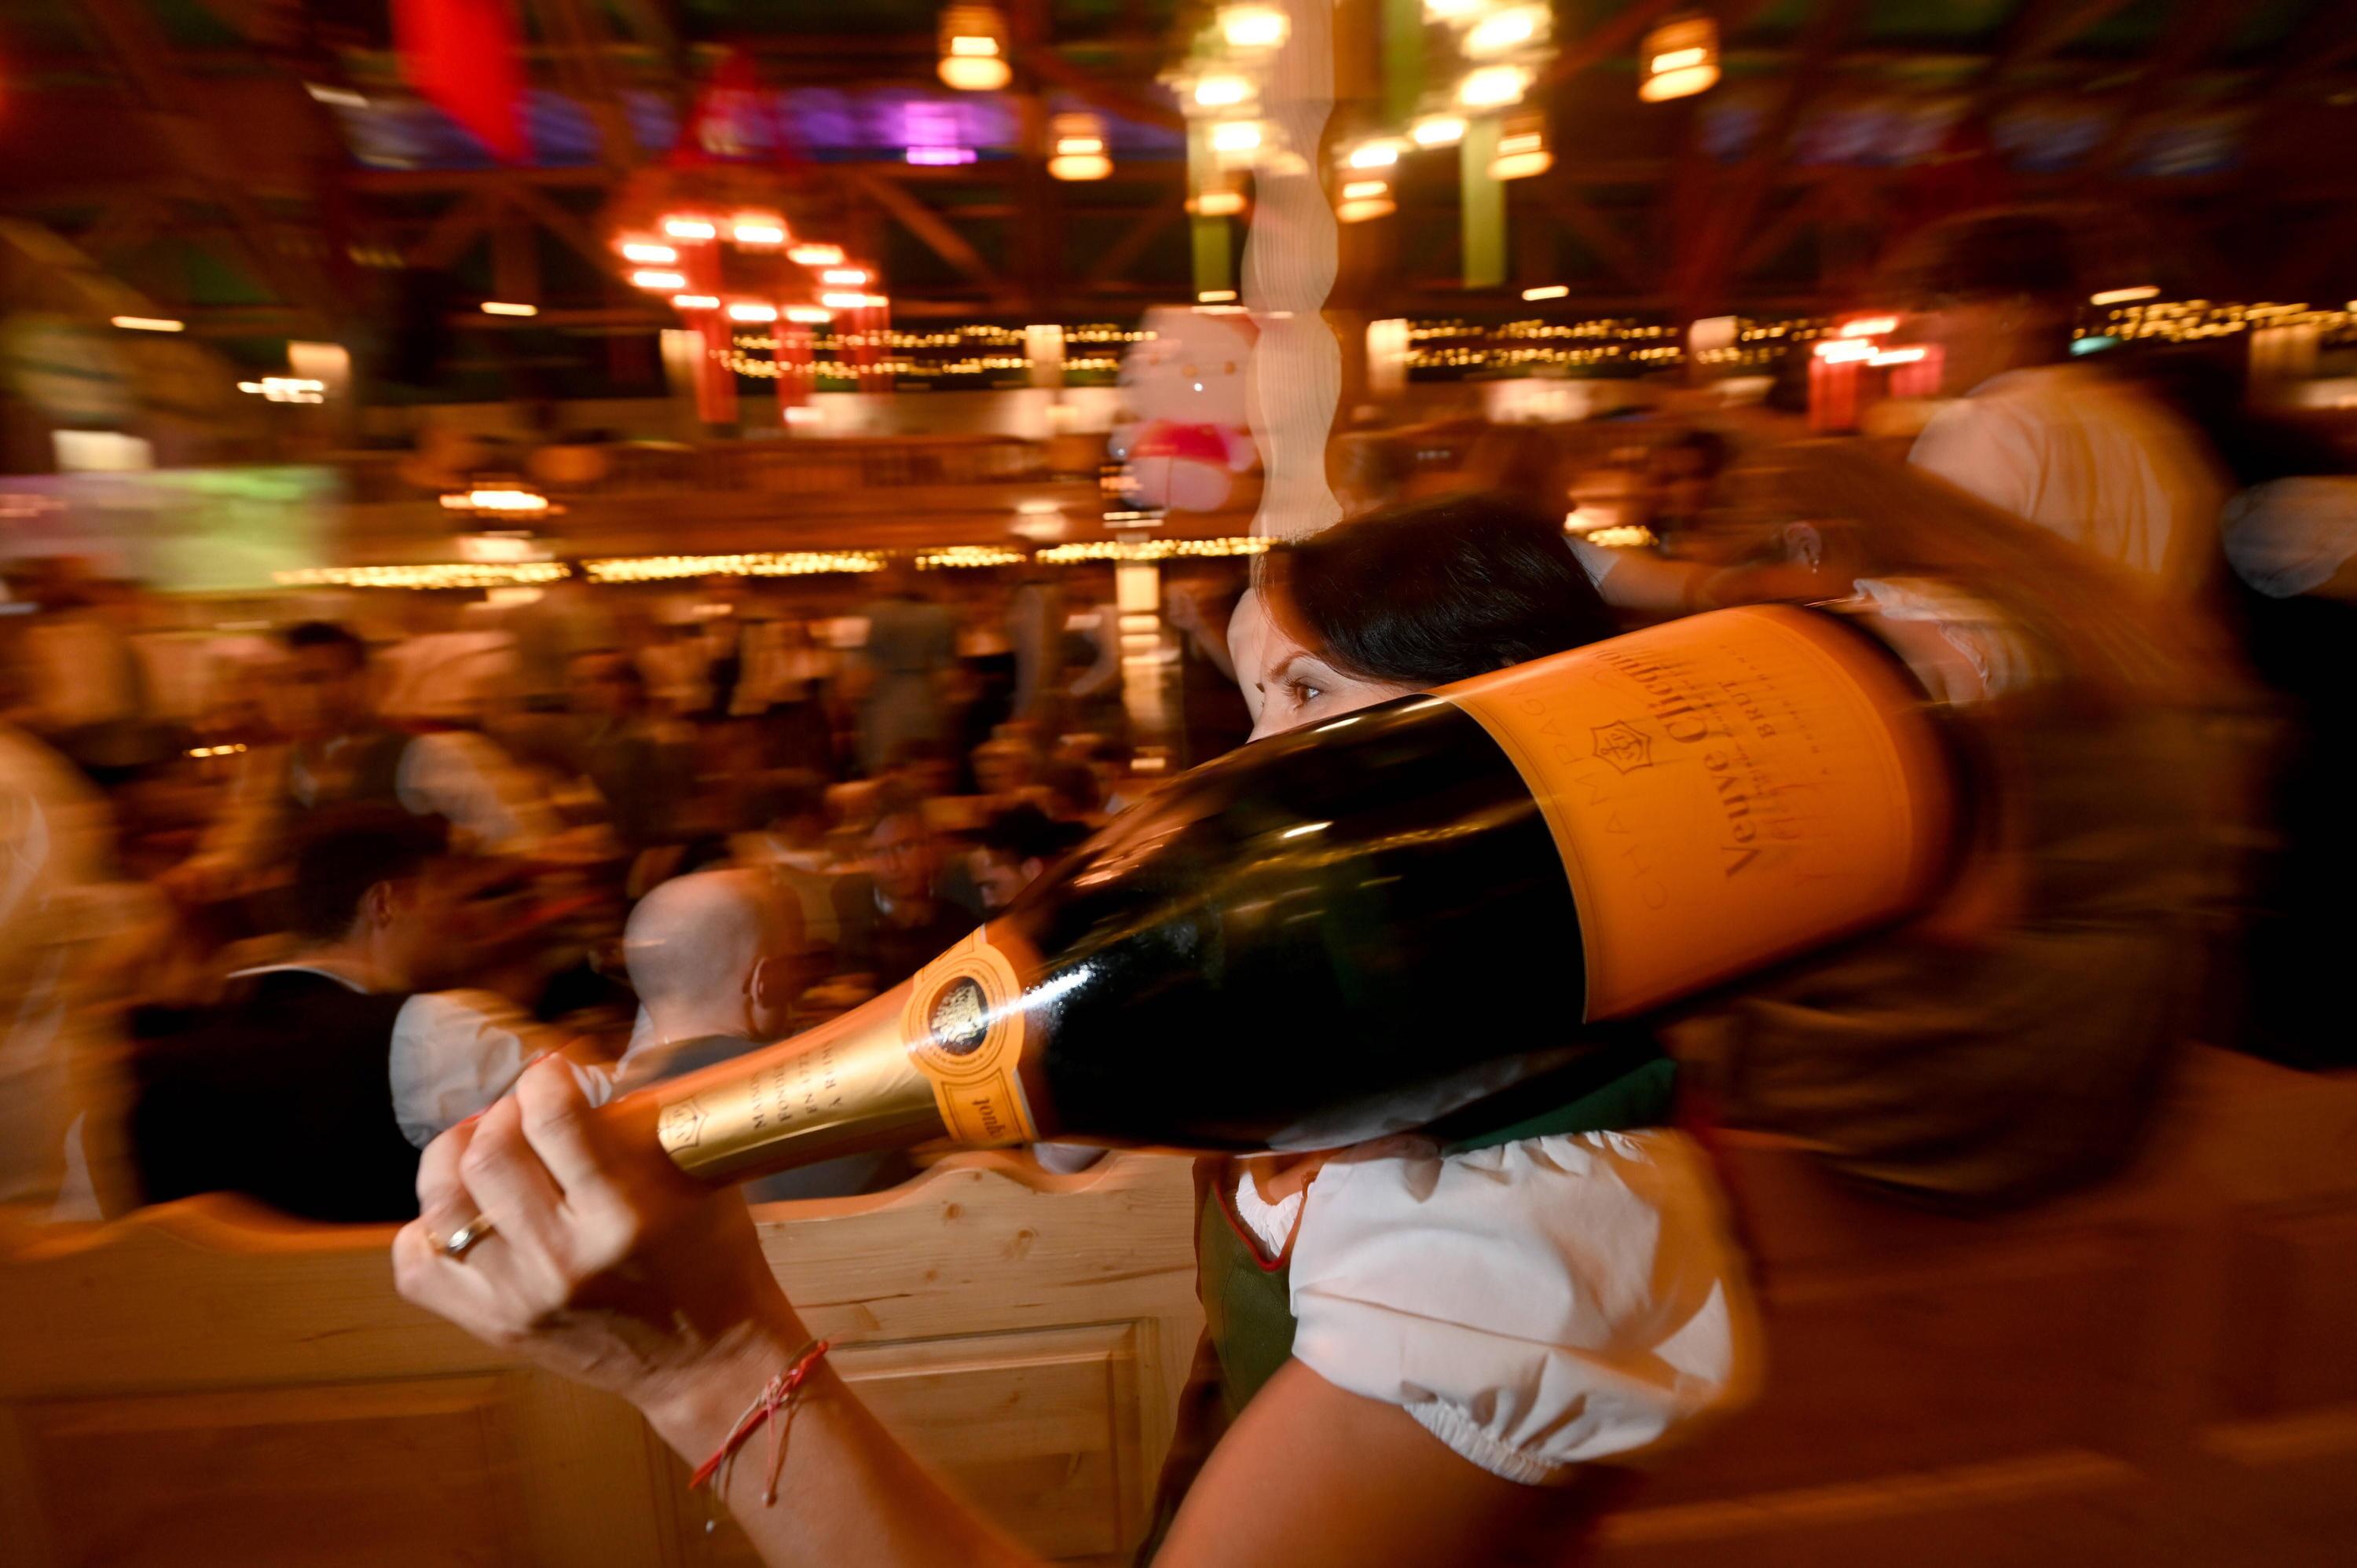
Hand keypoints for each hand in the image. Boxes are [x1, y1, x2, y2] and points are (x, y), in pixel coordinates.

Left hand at [393, 1058, 799, 1426]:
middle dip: (500, 1112)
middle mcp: (564, 1261)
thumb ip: (637, 1125)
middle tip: (521, 1110)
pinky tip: (462, 1212)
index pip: (555, 1119)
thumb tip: (578, 1075)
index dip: (545, 1078)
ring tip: (480, 1148)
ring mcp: (520, 1300)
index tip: (553, 1071)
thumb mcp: (695, 1179)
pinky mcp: (494, 1327)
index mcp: (624, 1217)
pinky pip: (417, 1269)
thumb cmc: (711, 1257)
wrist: (704, 1361)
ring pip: (442, 1206)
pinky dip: (427, 1229)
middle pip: (488, 1155)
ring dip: (453, 1158)